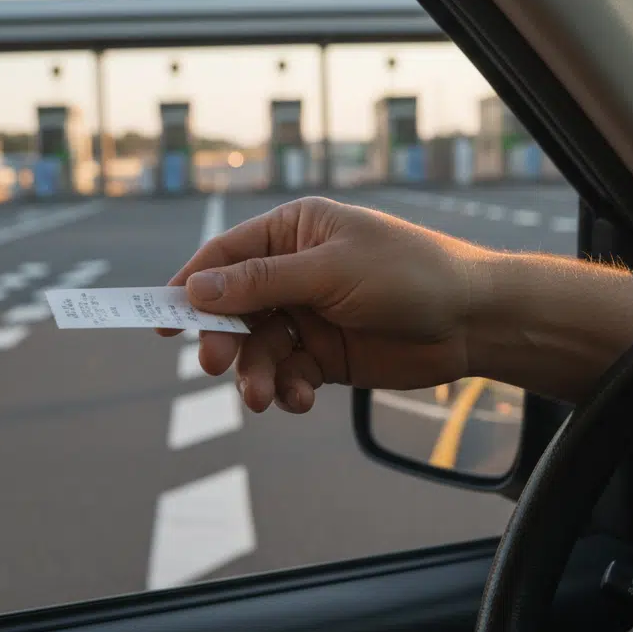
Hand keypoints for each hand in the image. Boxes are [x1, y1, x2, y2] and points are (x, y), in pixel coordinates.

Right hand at [161, 197, 493, 413]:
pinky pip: (288, 374)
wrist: (472, 321)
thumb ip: (263, 282)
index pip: (225, 257)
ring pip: (258, 349)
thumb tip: (196, 289)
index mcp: (293, 232)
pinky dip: (287, 389)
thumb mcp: (331, 271)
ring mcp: (308, 316)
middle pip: (233, 309)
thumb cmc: (409, 274)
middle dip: (224, 340)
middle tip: (217, 365)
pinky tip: (301, 399)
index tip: (160, 319)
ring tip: (266, 397)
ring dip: (255, 375)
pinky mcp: (325, 356)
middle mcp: (294, 272)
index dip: (190, 287)